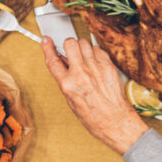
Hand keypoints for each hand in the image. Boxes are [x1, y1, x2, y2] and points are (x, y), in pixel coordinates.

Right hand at [43, 37, 148, 154]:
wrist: (114, 121)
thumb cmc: (93, 116)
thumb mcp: (70, 100)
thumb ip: (65, 79)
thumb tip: (62, 64)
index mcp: (68, 85)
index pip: (52, 60)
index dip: (47, 47)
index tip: (46, 41)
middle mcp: (81, 74)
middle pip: (70, 44)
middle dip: (68, 45)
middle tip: (70, 51)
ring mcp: (96, 68)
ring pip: (84, 43)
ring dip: (82, 48)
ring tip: (84, 57)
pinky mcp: (108, 66)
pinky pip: (98, 49)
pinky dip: (94, 53)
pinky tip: (95, 62)